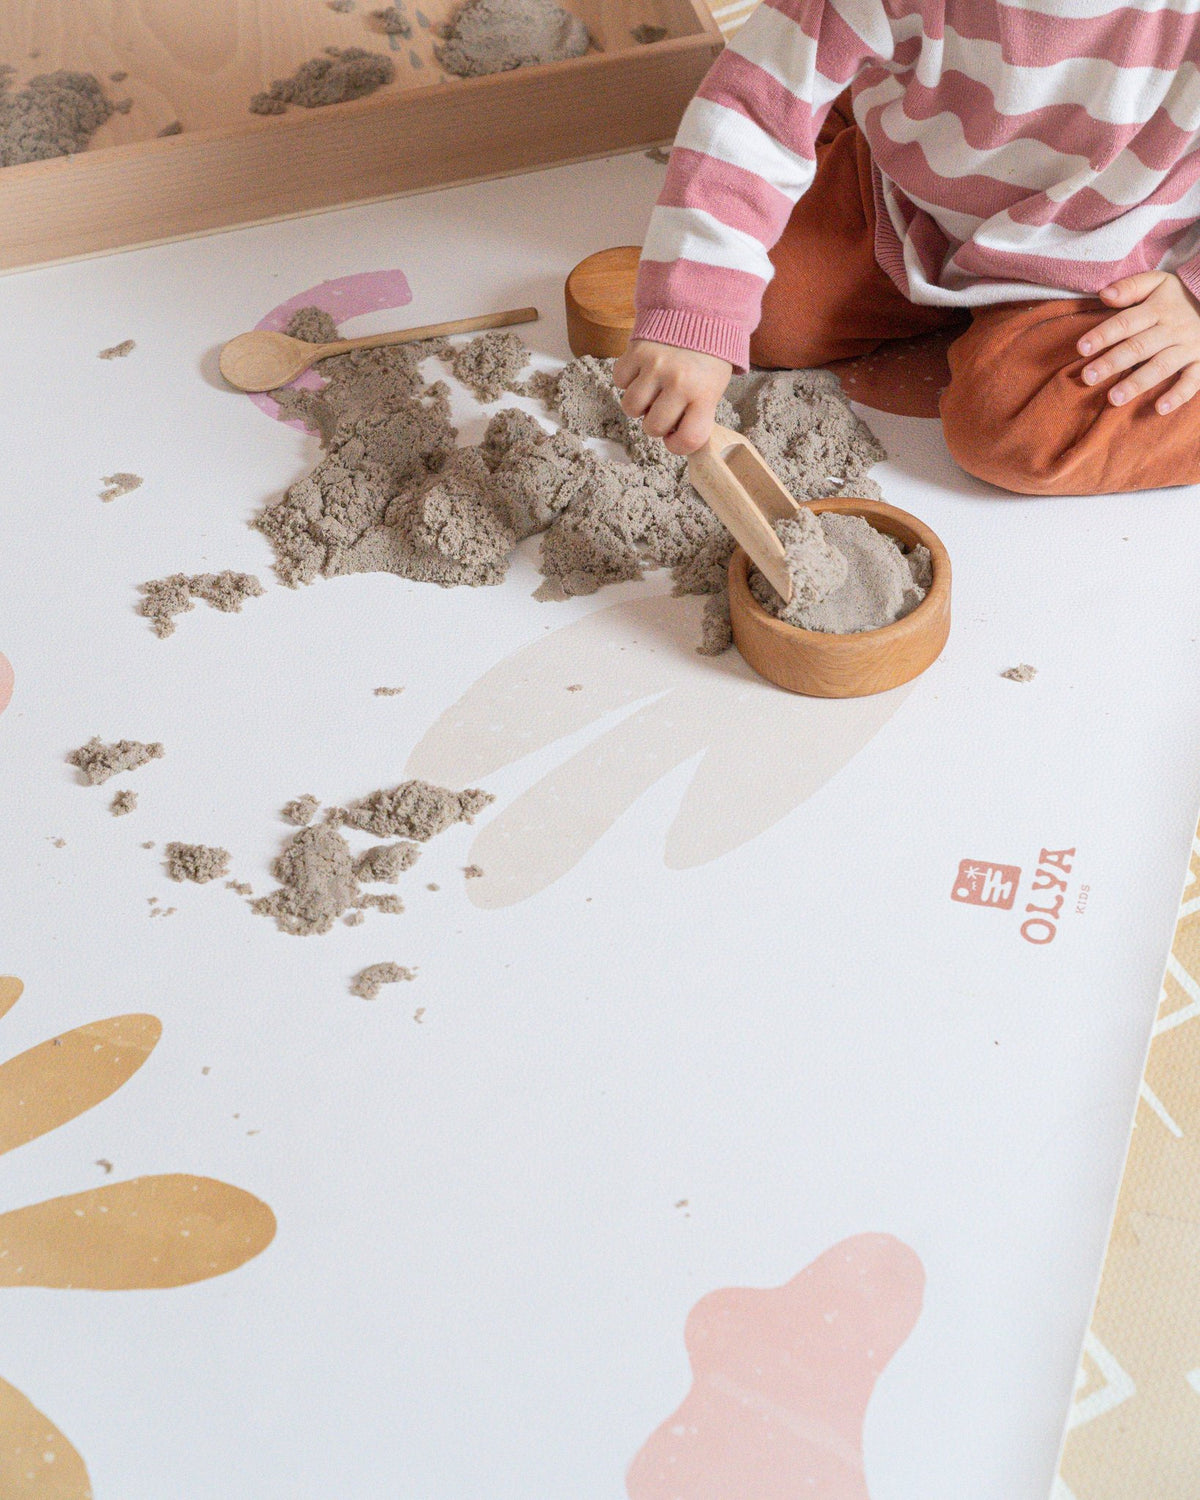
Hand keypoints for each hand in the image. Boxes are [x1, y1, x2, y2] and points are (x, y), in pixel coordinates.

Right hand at [613, 339, 731, 454]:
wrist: (699, 311)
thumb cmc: (706, 358)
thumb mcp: (714, 387)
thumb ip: (697, 415)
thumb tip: (671, 438)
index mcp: (704, 393)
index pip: (688, 440)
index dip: (678, 445)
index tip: (676, 437)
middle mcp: (679, 381)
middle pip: (653, 428)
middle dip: (656, 424)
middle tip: (664, 408)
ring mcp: (655, 366)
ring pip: (631, 408)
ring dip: (639, 404)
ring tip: (652, 390)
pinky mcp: (636, 351)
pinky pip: (619, 381)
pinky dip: (628, 381)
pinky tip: (643, 372)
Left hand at [1078, 271, 1199, 413]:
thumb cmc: (1179, 297)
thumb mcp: (1159, 282)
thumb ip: (1131, 287)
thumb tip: (1104, 294)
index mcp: (1158, 309)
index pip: (1126, 322)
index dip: (1103, 335)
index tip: (1081, 348)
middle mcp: (1173, 329)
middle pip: (1138, 347)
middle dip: (1112, 363)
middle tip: (1088, 377)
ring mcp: (1188, 348)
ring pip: (1161, 366)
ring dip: (1137, 383)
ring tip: (1113, 399)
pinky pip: (1192, 382)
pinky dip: (1178, 395)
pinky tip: (1159, 409)